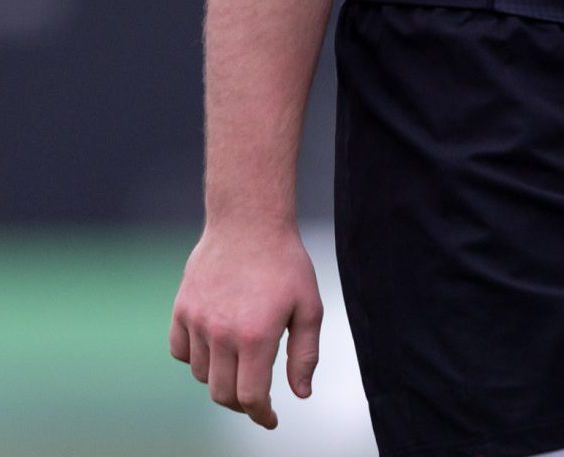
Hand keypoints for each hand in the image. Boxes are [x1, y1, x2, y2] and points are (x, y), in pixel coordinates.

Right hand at [168, 223, 322, 427]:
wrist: (249, 220)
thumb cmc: (285, 262)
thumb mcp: (309, 306)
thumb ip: (305, 354)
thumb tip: (301, 395)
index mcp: (256, 336)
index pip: (250, 397)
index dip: (261, 415)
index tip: (270, 418)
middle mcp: (222, 333)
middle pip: (222, 393)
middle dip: (241, 402)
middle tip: (256, 395)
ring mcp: (197, 320)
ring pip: (200, 374)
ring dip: (219, 377)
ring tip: (239, 359)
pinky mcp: (181, 308)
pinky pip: (180, 351)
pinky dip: (194, 357)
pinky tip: (213, 345)